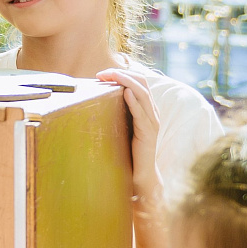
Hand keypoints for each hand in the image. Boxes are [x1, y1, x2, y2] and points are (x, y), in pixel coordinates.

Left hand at [97, 68, 163, 207]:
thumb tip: (94, 99)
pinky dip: (134, 101)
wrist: (140, 173)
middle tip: (102, 73)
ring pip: (143, 94)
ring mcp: (152, 121)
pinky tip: (125, 93)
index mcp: (146, 108)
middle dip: (122, 74)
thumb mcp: (120, 126)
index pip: (139, 82)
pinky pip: (142, 113)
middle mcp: (152, 112)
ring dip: (126, 81)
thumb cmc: (127, 149)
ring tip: (111, 76)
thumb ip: (115, 112)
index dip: (122, 74)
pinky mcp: (148, 133)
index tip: (102, 74)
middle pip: (142, 83)